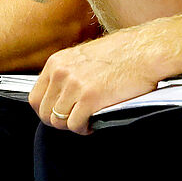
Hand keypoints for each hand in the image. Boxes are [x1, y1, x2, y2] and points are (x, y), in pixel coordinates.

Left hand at [28, 28, 172, 134]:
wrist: (146, 51)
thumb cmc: (122, 53)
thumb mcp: (83, 57)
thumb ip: (67, 73)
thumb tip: (59, 95)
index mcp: (57, 63)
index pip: (35, 97)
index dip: (46, 111)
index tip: (59, 115)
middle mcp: (61, 73)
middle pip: (44, 113)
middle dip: (59, 121)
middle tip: (75, 121)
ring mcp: (74, 86)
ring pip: (59, 121)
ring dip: (72, 126)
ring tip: (86, 121)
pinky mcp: (90, 99)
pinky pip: (75, 125)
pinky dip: (83, 129)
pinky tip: (93, 123)